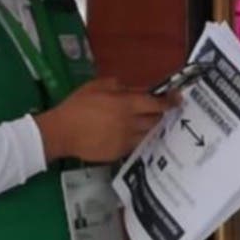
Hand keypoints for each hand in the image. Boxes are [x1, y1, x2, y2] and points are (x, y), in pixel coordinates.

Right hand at [33, 78, 181, 162]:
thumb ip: (121, 86)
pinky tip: (132, 134)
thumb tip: (137, 90)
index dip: (169, 101)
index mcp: (126, 104)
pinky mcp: (120, 152)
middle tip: (158, 110)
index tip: (177, 99)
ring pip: (148, 134)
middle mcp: (130, 123)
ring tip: (146, 123)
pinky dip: (137, 138)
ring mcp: (126, 140)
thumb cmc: (77, 105)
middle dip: (160, 114)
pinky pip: (136, 145)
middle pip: (156, 119)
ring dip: (150, 127)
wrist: (61, 132)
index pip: (157, 103)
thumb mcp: (98, 86)